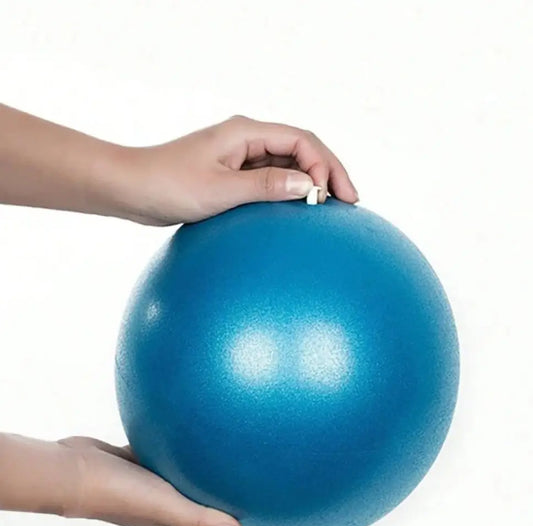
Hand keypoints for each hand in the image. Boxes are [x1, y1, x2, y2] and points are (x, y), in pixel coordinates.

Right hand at [58, 436, 242, 525]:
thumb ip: (199, 519)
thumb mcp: (165, 505)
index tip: (243, 523)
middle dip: (217, 508)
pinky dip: (174, 452)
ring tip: (219, 457)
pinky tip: (187, 432)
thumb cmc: (118, 492)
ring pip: (179, 487)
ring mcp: (146, 487)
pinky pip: (161, 459)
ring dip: (196, 477)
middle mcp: (160, 511)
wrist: (72, 469)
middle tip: (238, 486)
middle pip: (195, 519)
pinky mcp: (135, 464)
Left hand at [118, 114, 358, 224]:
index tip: (333, 196)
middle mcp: (246, 140)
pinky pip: (269, 183)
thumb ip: (266, 187)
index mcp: (245, 133)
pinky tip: (298, 217)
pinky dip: (288, 196)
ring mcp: (240, 159)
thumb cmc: (168, 185)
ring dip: (311, 185)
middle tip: (351, 201)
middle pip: (302, 150)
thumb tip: (310, 187)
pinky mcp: (231, 177)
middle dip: (329, 173)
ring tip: (332, 210)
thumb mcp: (221, 190)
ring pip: (288, 166)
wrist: (131, 190)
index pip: (302, 141)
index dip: (326, 165)